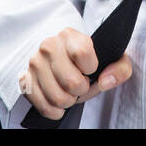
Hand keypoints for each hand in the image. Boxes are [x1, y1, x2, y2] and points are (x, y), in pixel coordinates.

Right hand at [18, 27, 132, 120]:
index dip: (91, 68)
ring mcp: (35, 62)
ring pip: (57, 97)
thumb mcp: (112, 58)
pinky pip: (40, 104)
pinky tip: (58, 104)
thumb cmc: (89, 60)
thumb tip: (106, 81)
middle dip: (81, 90)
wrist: (65, 57)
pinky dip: (52, 110)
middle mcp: (49, 45)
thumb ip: (120, 68)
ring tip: (69, 91)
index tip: (90, 68)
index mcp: (70, 36)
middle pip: (71, 82)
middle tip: (80, 84)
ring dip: (68, 101)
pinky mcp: (25, 78)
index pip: (82, 54)